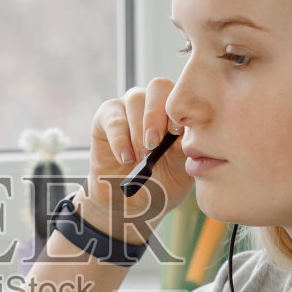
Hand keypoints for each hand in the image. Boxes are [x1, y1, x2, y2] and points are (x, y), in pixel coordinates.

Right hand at [84, 80, 192, 241]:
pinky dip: (120, 141)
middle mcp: (155, 102)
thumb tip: (185, 134)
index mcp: (179, 110)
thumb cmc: (161, 183)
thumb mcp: (181, 170)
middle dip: (157, 114)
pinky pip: (113, 120)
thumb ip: (185, 149)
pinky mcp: (106, 118)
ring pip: (135, 100)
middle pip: (158, 87)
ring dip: (139, 131)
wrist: (131, 203)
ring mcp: (129, 107)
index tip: (177, 133)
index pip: (183, 95)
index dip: (180, 110)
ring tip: (142, 158)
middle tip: (155, 144)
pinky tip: (126, 159)